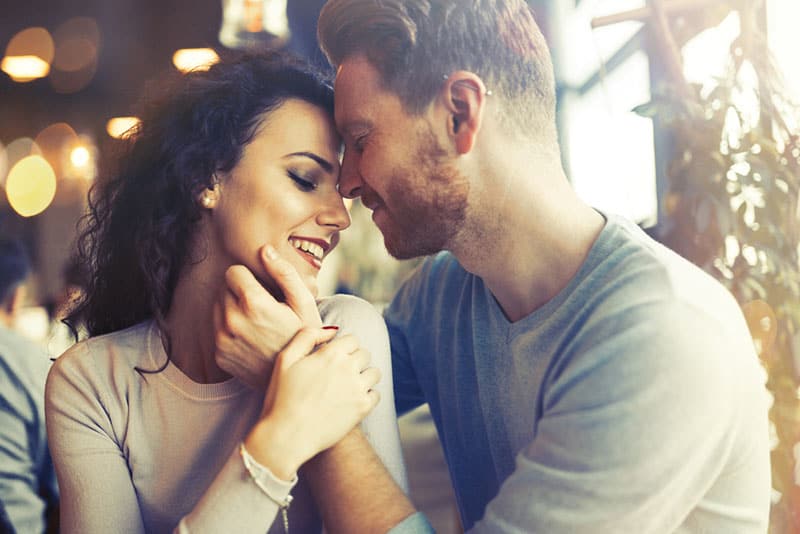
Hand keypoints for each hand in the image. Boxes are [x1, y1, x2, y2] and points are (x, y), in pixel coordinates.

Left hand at [214, 245, 322, 389]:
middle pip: (223, 288)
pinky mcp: (219, 355)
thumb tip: (264, 250)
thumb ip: (283, 273)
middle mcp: (232, 320)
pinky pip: (217, 329)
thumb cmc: (304, 337)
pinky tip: (251, 338)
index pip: (233, 271)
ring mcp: (222, 339)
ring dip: (233, 309)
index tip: (264, 290)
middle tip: (263, 308)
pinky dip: (229, 329)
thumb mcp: (304, 302)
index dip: (250, 277)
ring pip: (217, 307)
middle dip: (240, 292)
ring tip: (257, 322)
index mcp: (253, 303)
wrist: (298, 378)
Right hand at [245, 327, 381, 479]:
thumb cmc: (281, 397)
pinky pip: (376, 394)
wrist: (285, 436)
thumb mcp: (285, 359)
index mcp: (331, 353)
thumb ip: (306, 336)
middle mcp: (348, 367)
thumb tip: (332, 330)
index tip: (335, 358)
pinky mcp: (362, 408)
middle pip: (365, 354)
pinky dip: (368, 395)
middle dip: (354, 359)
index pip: (352, 339)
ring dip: (364, 376)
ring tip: (349, 385)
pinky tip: (353, 400)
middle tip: (340, 372)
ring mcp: (357, 388)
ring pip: (374, 373)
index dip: (343, 347)